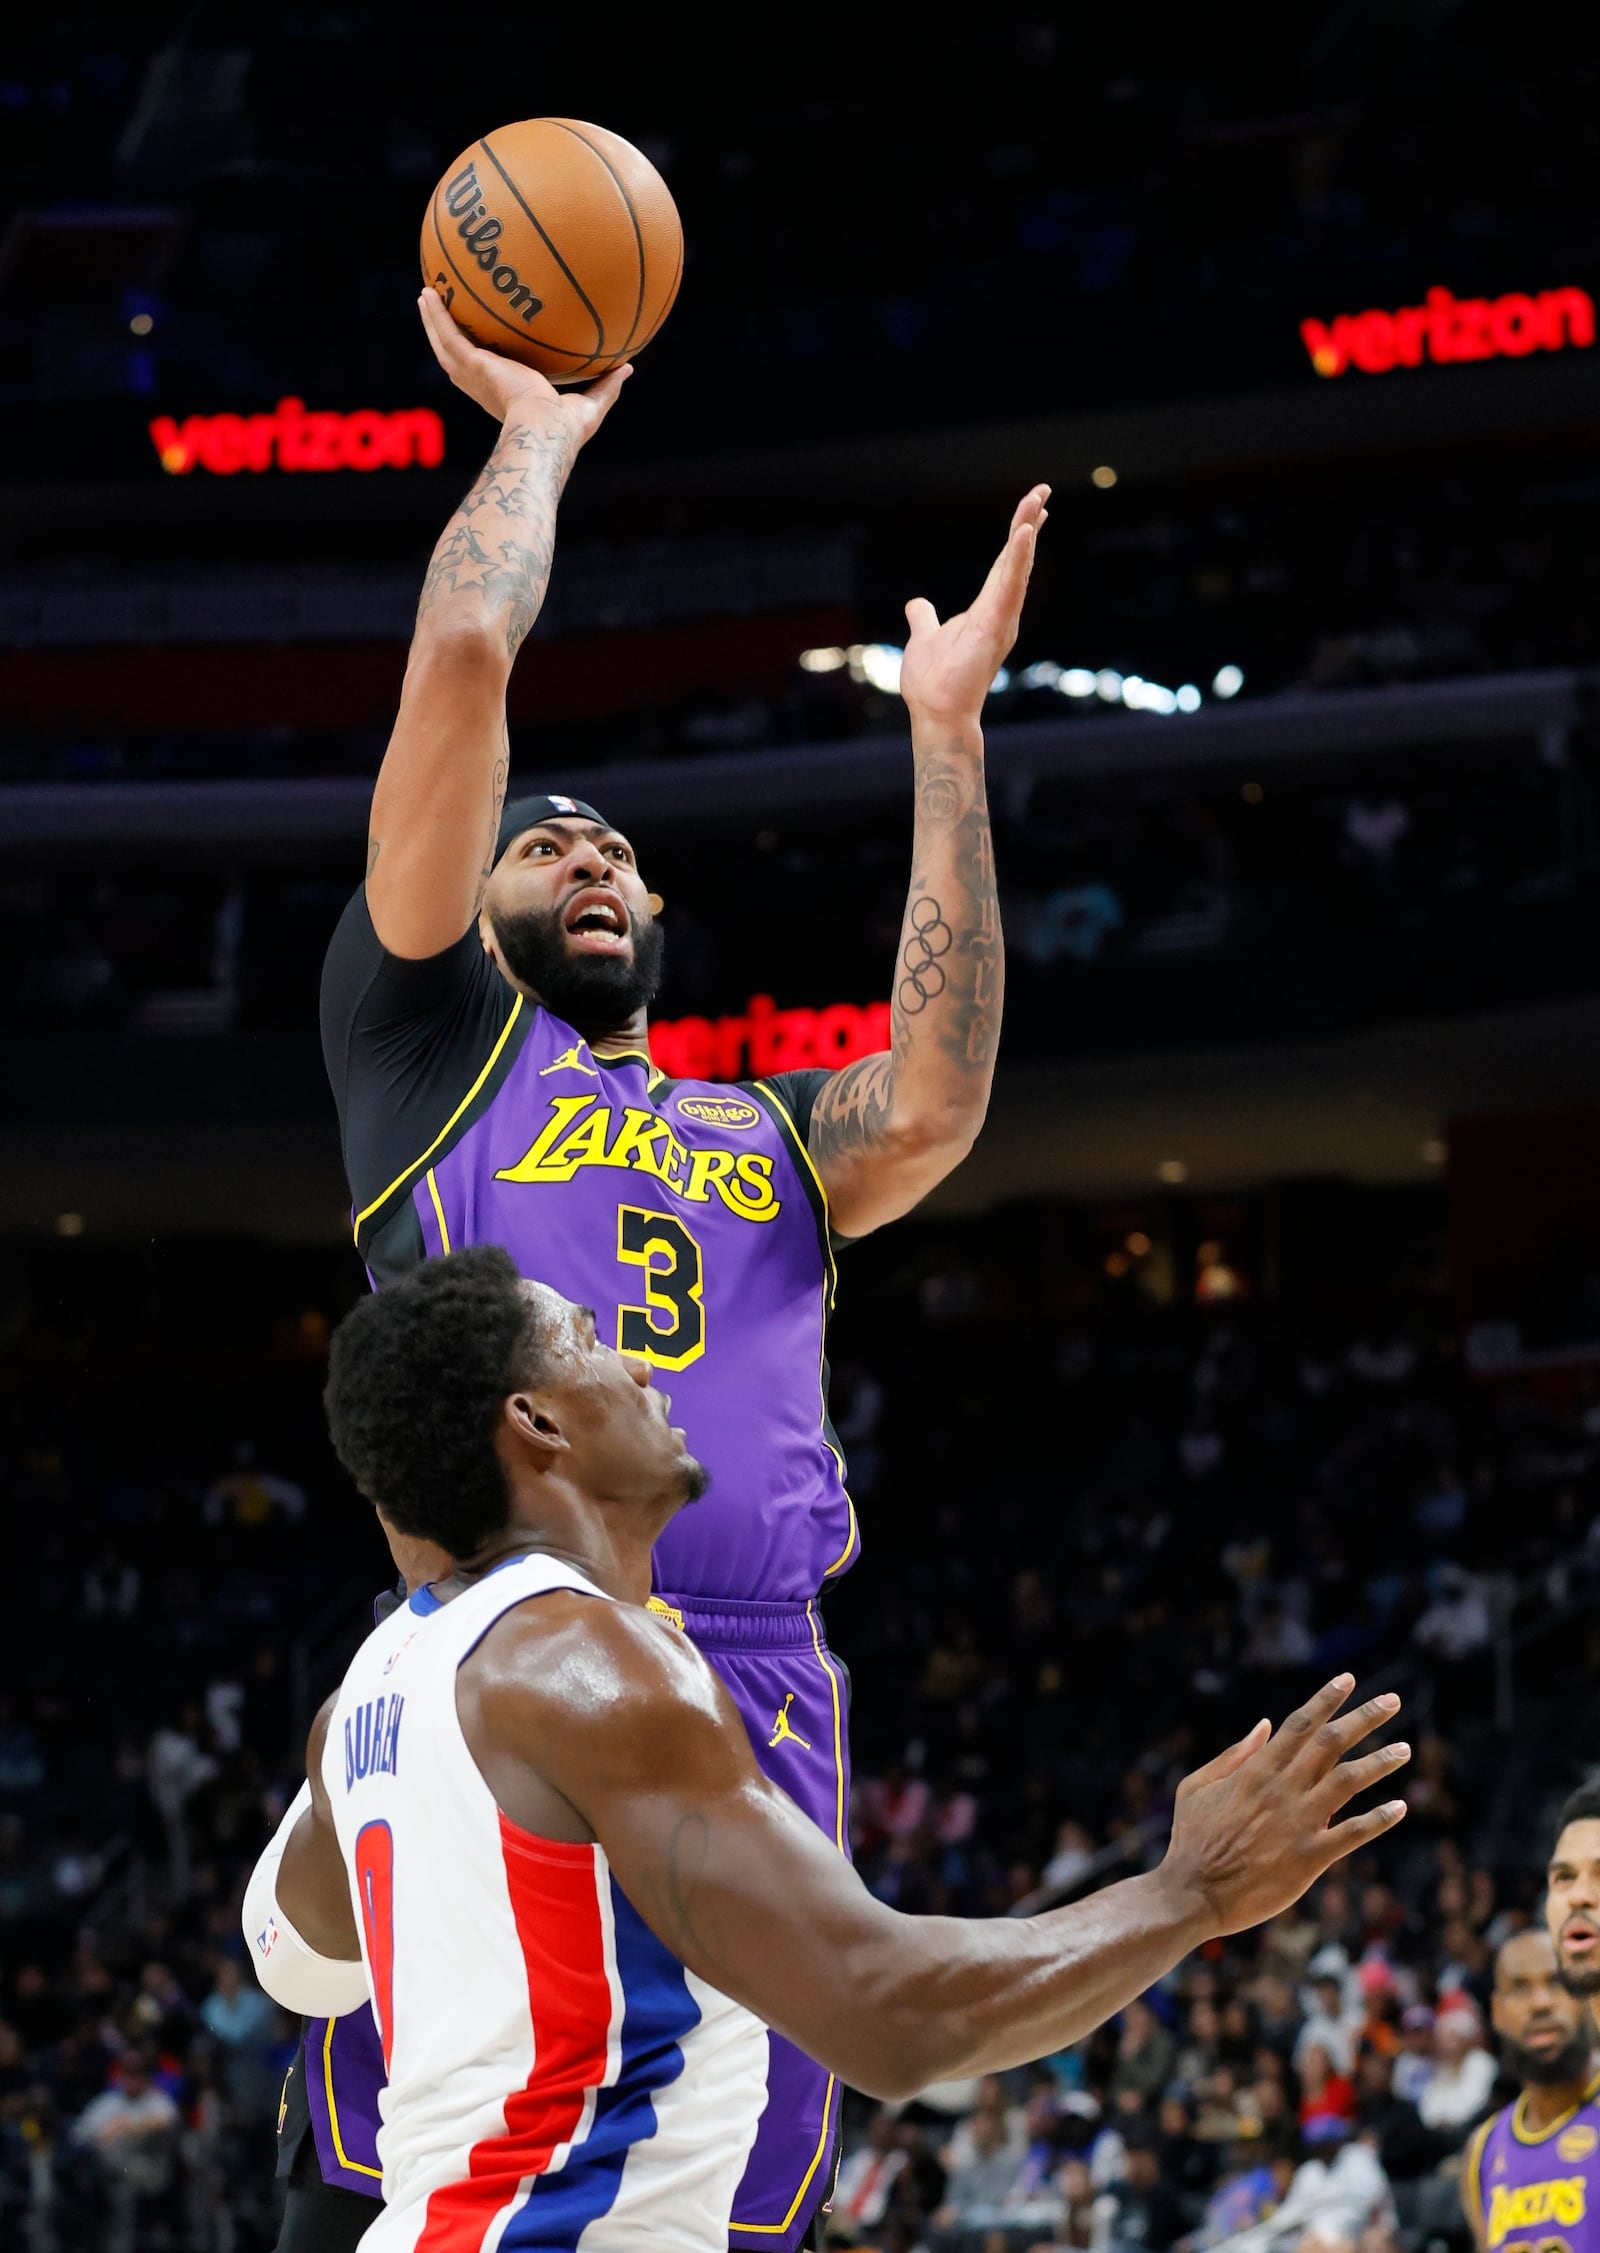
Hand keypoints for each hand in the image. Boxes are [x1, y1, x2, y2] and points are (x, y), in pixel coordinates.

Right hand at [417, 287, 630, 447]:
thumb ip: (606, 386)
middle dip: (447, 334)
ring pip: (444, 343)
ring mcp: (473, 377)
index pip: (488, 374)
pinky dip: (436, 315)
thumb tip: (628, 368)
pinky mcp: (470, 365)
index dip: (481, 359)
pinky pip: (448, 333)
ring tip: (426, 295)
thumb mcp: (590, 404)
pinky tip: (429, 292)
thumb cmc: (566, 430)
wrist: (545, 431)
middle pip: (457, 356)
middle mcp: (483, 387)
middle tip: (442, 311)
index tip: (481, 345)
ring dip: (433, 320)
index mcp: (505, 395)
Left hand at [898, 485, 1048, 733]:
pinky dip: (1017, 558)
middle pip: (1016, 559)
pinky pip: (1009, 585)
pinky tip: (1024, 533)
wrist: (936, 711)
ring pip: (1017, 566)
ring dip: (1026, 531)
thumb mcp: (925, 637)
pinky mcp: (996, 625)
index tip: (1033, 510)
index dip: (1017, 537)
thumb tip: (917, 604)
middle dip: (1028, 523)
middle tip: (1043, 490)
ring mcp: (1001, 618)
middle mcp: (1001, 611)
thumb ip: (925, 618)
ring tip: (1038, 499)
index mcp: (987, 610)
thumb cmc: (935, 681)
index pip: (1004, 566)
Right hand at [1157, 1674, 1408, 1936]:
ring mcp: (1298, 1823)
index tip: (1347, 1679)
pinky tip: (1400, 1807)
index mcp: (1256, 1770)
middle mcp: (1282, 1789)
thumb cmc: (1191, 1839)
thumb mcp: (1197, 1786)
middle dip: (1365, 1717)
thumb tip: (1264, 1725)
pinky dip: (1379, 1819)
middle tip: (1392, 1701)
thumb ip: (1233, 1755)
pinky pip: (1353, 1833)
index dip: (1326, 1699)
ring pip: (1349, 1781)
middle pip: (1332, 1742)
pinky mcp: (1310, 1858)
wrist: (1193, 1893)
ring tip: (1405, 1749)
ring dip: (1380, 1762)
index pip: (1300, 1724)